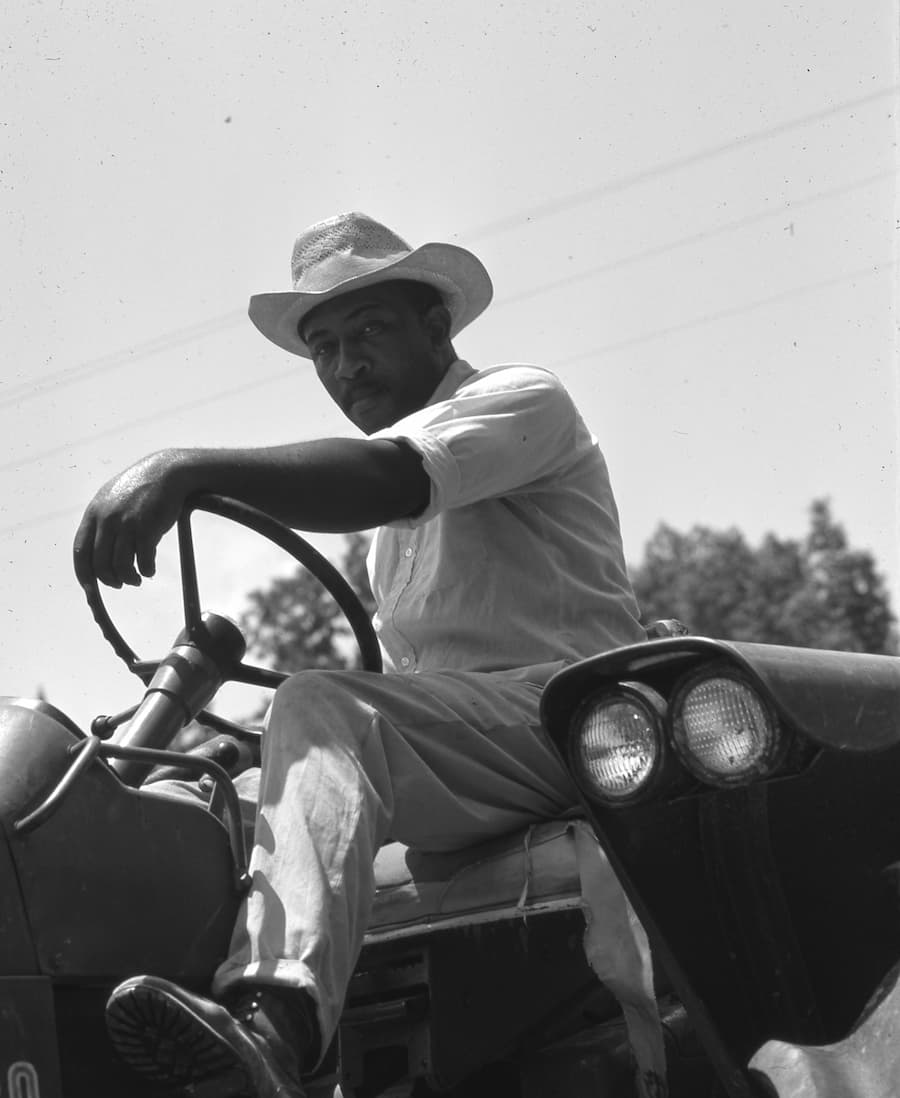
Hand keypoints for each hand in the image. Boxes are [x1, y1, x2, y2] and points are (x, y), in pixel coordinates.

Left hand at [73, 451, 186, 587]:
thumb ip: (102, 522)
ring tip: (137, 579)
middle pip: (100, 563)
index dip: (84, 574)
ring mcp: (127, 523)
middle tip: (120, 584)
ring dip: (128, 579)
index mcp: (94, 513)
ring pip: (120, 566)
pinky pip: (142, 561)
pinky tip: (149, 570)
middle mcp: (106, 519)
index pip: (80, 551)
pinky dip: (145, 571)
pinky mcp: (147, 528)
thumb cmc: (142, 488)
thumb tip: (98, 552)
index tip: (91, 588)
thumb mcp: (113, 499)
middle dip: (109, 580)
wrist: (168, 472)